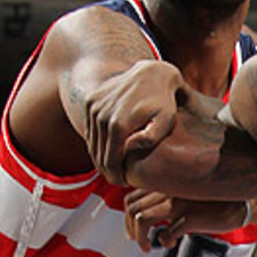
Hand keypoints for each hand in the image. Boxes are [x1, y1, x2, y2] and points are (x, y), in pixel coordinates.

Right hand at [86, 59, 183, 184]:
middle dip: (108, 170)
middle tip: (119, 179)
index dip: (116, 175)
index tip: (124, 182)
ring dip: (101, 157)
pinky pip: (90, 129)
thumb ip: (150, 138)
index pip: (110, 160)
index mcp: (117, 124)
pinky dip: (97, 142)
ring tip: (114, 167)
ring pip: (92, 142)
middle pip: (99, 153)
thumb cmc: (164, 102)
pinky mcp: (91, 100)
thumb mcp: (165, 121)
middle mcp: (101, 115)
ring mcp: (93, 106)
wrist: (153, 74)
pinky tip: (108, 150)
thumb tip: (129, 147)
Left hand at [123, 189, 246, 251]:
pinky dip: (164, 241)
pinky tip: (171, 244)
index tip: (133, 229)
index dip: (128, 216)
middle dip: (130, 228)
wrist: (244, 202)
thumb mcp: (187, 191)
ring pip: (141, 219)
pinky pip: (166, 232)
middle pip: (132, 208)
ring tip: (147, 247)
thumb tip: (149, 215)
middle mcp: (168, 189)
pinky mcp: (192, 217)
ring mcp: (179, 202)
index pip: (131, 196)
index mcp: (165, 182)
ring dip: (140, 237)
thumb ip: (169, 195)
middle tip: (138, 241)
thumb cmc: (215, 199)